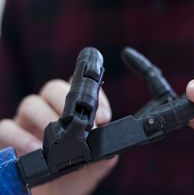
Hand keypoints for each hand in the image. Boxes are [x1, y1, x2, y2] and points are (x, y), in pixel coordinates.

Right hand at [0, 79, 117, 194]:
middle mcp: (49, 112)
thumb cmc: (72, 178)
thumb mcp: (94, 168)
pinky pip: (7, 127)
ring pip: (31, 103)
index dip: (94, 97)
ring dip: (44, 118)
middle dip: (66, 102)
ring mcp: (28, 123)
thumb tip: (110, 146)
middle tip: (79, 125)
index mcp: (71, 114)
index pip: (81, 92)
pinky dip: (20, 136)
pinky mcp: (10, 138)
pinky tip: (35, 149)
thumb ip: (104, 154)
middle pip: (53, 88)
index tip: (104, 117)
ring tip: (56, 139)